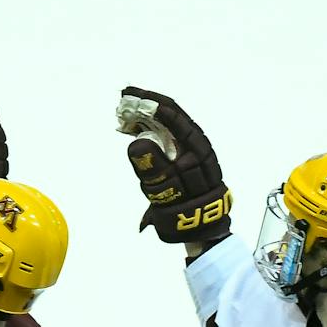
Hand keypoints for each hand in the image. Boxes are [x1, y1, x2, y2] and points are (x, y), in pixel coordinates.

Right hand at [116, 87, 231, 245]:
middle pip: (172, 115)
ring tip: (127, 109)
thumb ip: (153, 167)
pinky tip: (137, 127)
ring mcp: (192, 151)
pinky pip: (168, 136)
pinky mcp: (184, 159)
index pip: (173, 116)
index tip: (130, 95)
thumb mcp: (166, 192)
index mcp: (197, 147)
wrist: (201, 231)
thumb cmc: (185, 211)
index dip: (151, 102)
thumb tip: (137, 142)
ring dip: (148, 115)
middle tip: (125, 96)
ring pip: (169, 125)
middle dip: (148, 104)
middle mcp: (197, 144)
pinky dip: (152, 129)